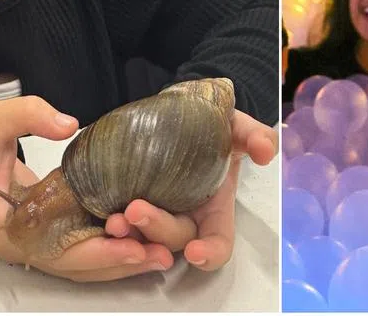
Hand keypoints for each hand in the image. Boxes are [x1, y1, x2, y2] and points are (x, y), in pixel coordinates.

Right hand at [0, 97, 172, 281]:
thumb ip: (28, 116)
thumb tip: (69, 125)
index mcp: (6, 228)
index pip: (54, 252)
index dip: (94, 253)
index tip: (132, 243)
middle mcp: (24, 245)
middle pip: (76, 266)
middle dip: (119, 262)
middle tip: (162, 254)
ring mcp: (39, 243)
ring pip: (84, 265)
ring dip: (122, 263)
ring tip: (163, 254)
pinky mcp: (53, 233)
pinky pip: (85, 251)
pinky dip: (114, 250)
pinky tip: (145, 242)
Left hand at [100, 110, 277, 271]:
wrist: (181, 114)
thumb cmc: (214, 127)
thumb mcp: (237, 127)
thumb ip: (255, 136)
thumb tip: (266, 150)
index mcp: (214, 208)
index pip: (217, 242)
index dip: (210, 253)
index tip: (196, 251)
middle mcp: (186, 217)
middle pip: (174, 238)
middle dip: (156, 229)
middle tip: (134, 210)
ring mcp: (158, 212)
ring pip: (143, 237)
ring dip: (128, 234)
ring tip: (113, 220)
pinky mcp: (129, 201)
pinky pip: (122, 221)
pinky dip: (112, 222)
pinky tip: (101, 210)